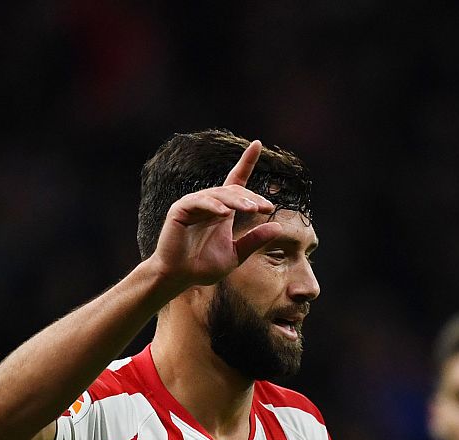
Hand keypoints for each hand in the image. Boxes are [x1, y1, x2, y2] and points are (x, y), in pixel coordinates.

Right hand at [149, 139, 285, 291]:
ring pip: (219, 195)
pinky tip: (225, 212)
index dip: (246, 162)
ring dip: (237, 201)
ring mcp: (194, 205)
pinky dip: (213, 205)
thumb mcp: (236, 254)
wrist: (179, 278)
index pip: (236, 181)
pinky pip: (199, 202)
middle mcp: (209, 204)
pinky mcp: (180, 210)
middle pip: (233, 190)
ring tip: (253, 209)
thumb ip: (254, 240)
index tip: (257, 144)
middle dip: (251, 197)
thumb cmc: (203, 266)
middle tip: (266, 208)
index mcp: (222, 211)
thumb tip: (279, 227)